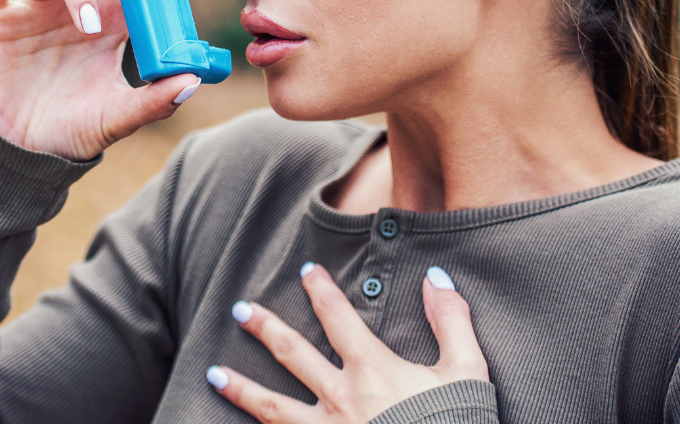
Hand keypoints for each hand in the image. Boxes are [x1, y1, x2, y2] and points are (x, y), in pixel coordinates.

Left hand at [208, 265, 488, 422]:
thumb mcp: (467, 371)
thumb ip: (451, 320)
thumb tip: (436, 277)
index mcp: (372, 370)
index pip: (337, 317)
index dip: (321, 291)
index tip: (307, 272)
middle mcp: (340, 398)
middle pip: (291, 354)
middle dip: (265, 328)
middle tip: (240, 311)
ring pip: (273, 407)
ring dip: (241, 389)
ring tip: (213, 374)